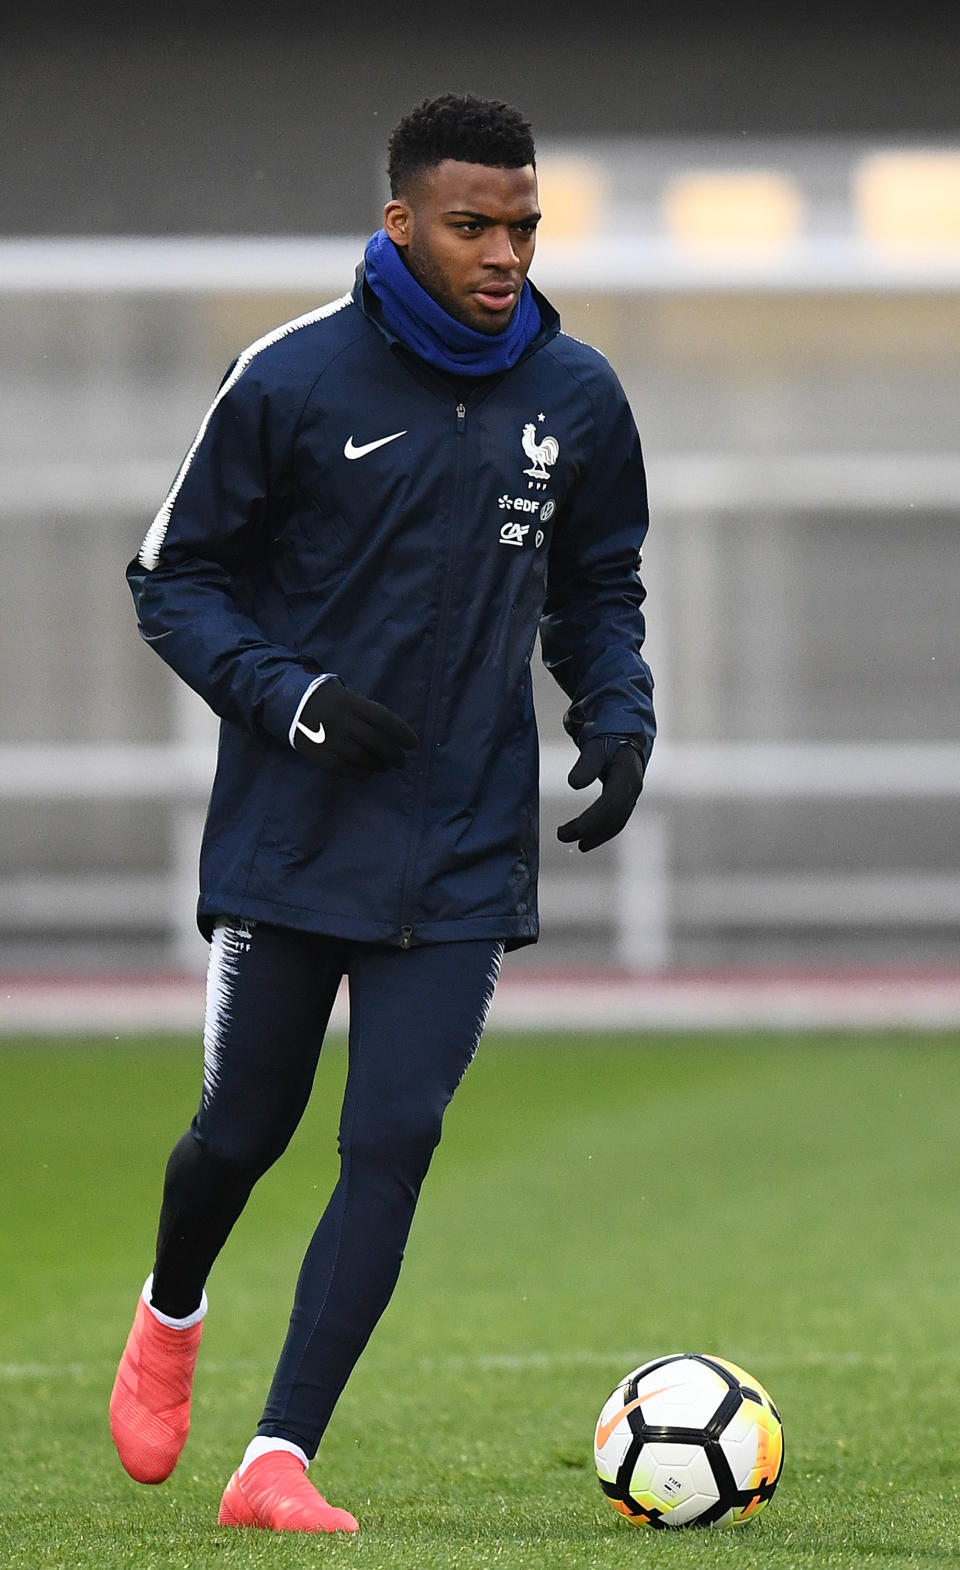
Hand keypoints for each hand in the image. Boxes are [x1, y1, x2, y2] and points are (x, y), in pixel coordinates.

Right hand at [292, 678, 417, 779]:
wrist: (292, 703)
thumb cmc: (332, 701)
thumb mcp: (349, 697)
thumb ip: (369, 714)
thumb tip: (395, 737)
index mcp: (351, 703)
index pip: (383, 719)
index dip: (401, 733)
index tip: (413, 744)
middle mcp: (340, 720)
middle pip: (375, 741)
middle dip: (394, 754)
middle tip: (402, 761)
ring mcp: (327, 738)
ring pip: (360, 757)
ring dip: (378, 765)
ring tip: (386, 767)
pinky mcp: (316, 753)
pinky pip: (342, 767)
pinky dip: (359, 773)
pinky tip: (368, 774)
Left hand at [556, 736, 644, 852]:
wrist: (625, 737)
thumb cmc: (607, 739)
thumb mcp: (595, 746)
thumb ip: (587, 763)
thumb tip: (574, 783)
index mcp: (627, 775)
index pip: (611, 804)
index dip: (590, 821)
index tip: (567, 830)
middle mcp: (634, 789)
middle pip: (614, 817)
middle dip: (589, 830)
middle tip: (562, 836)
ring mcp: (632, 796)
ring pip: (617, 822)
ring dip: (596, 836)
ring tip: (577, 845)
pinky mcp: (627, 801)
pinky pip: (616, 821)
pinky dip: (601, 833)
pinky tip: (586, 840)